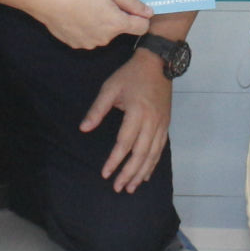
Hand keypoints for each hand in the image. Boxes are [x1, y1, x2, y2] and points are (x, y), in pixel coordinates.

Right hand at [27, 0, 154, 52]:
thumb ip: (131, 3)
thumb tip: (149, 13)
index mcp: (117, 23)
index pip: (142, 28)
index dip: (139, 17)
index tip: (129, 7)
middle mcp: (106, 39)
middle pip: (119, 29)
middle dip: (115, 17)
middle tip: (99, 1)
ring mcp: (90, 44)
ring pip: (104, 34)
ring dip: (100, 23)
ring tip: (84, 7)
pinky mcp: (76, 45)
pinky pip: (88, 37)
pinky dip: (86, 28)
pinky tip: (75, 16)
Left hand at [83, 46, 176, 192]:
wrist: (158, 63)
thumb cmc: (130, 75)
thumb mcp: (110, 88)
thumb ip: (97, 110)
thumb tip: (83, 129)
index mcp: (137, 113)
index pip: (125, 143)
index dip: (114, 160)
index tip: (105, 174)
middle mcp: (151, 122)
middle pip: (140, 154)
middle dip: (129, 173)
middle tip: (118, 188)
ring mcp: (161, 125)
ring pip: (152, 155)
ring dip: (141, 173)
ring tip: (131, 187)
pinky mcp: (166, 125)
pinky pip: (160, 149)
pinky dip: (153, 164)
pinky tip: (146, 174)